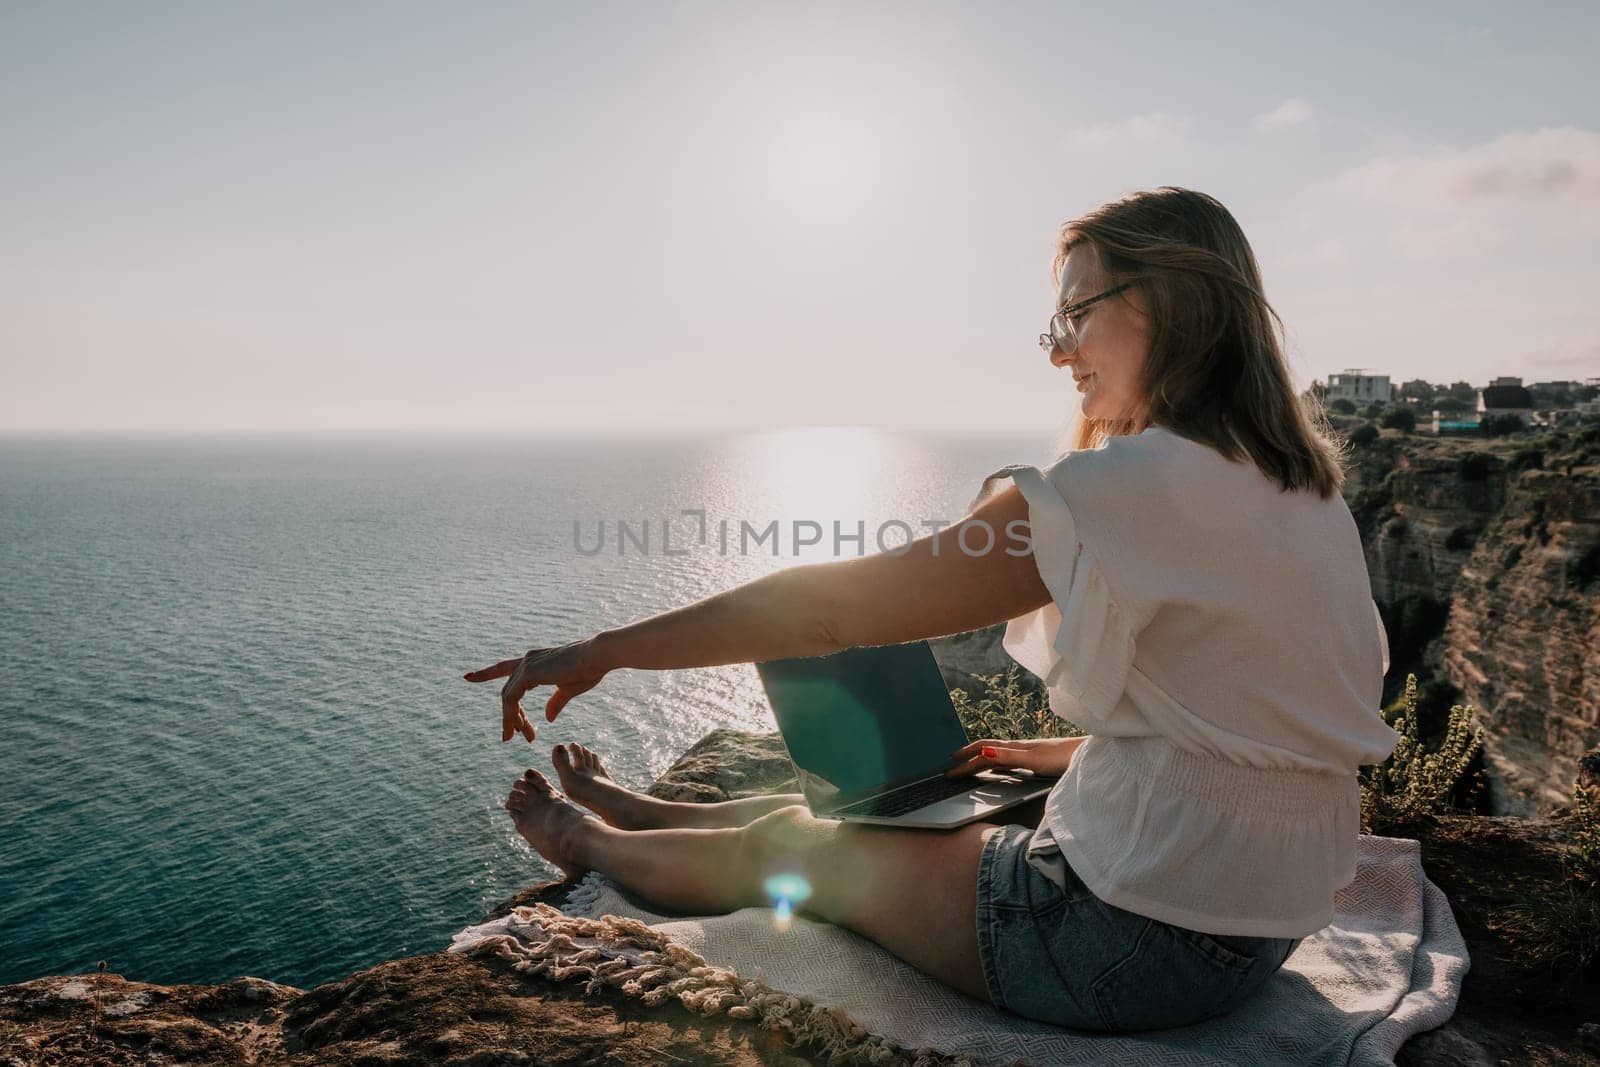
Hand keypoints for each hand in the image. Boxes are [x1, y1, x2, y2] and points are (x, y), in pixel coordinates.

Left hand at [464, 637, 609, 742]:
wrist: (598, 656)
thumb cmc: (589, 669)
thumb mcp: (569, 689)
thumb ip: (555, 702)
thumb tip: (547, 718)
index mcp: (536, 662)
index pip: (504, 668)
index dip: (485, 673)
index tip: (467, 677)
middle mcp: (527, 660)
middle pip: (508, 692)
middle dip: (509, 716)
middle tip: (512, 737)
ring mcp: (526, 665)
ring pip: (507, 697)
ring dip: (509, 720)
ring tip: (512, 738)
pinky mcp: (528, 672)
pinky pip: (511, 698)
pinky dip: (511, 715)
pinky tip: (516, 729)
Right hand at [944, 735, 1088, 778]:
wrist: (1087, 756)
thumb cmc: (1063, 758)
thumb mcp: (1033, 760)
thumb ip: (1008, 756)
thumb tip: (982, 753)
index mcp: (1014, 748)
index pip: (983, 751)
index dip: (965, 758)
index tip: (950, 767)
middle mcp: (1018, 748)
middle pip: (987, 751)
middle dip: (968, 757)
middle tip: (952, 764)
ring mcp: (1027, 753)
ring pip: (997, 755)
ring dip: (980, 759)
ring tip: (969, 765)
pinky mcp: (1036, 760)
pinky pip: (1008, 761)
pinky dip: (995, 764)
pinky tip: (998, 769)